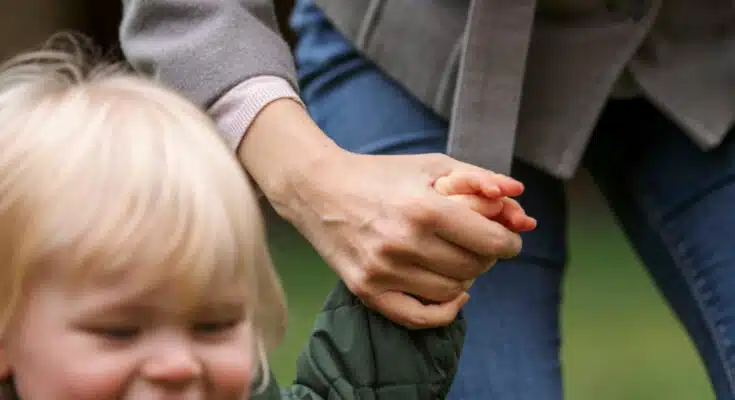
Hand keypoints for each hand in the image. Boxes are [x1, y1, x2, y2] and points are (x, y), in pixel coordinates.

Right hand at [240, 99, 524, 328]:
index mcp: (424, 208)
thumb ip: (479, 179)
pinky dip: (444, 311)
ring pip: (452, 292)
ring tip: (457, 259)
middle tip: (479, 244)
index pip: (490, 241)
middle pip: (474, 267)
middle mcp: (404, 243)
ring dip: (466, 278)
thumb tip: (518, 194)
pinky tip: (453, 294)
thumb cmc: (380, 174)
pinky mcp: (367, 290)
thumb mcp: (431, 166)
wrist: (318, 189)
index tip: (508, 238)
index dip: (509, 242)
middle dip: (487, 256)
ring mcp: (383, 271)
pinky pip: (419, 317)